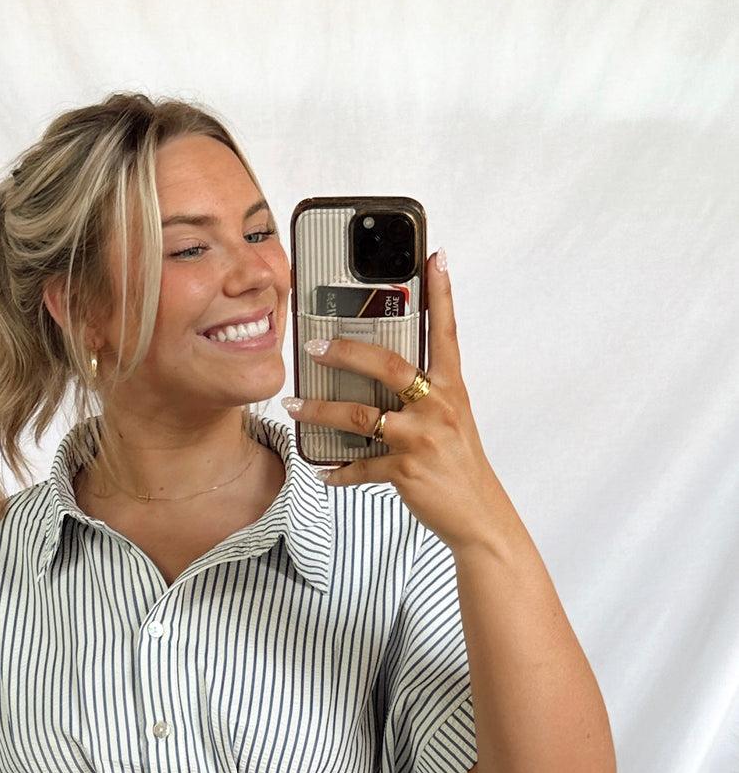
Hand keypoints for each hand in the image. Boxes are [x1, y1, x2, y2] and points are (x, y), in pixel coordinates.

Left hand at [284, 250, 514, 554]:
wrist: (478, 515)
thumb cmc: (460, 465)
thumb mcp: (451, 420)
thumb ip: (424, 394)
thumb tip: (382, 377)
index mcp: (451, 388)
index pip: (446, 331)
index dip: (441, 293)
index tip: (435, 256)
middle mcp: (438, 407)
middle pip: (387, 365)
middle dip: (346, 352)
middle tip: (314, 346)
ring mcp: (421, 438)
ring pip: (361, 416)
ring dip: (321, 410)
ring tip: (294, 406)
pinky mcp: (406, 471)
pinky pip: (362, 466)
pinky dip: (339, 471)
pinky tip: (324, 471)